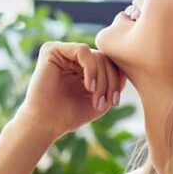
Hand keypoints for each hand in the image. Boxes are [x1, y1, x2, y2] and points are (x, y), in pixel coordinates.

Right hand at [13, 41, 127, 139]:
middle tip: (106, 102)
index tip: (115, 102)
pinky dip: (91, 69)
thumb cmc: (70, 114)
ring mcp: (63, 51)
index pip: (109, 63)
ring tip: (96, 97)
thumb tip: (126, 70)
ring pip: (96, 55)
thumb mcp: (101, 99)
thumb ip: (114, 84)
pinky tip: (89, 86)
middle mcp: (73, 56)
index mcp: (84, 66)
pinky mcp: (52, 49)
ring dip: (102, 78)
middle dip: (110, 81)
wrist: (46, 124)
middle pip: (105, 59)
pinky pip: (82, 50)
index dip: (117, 80)